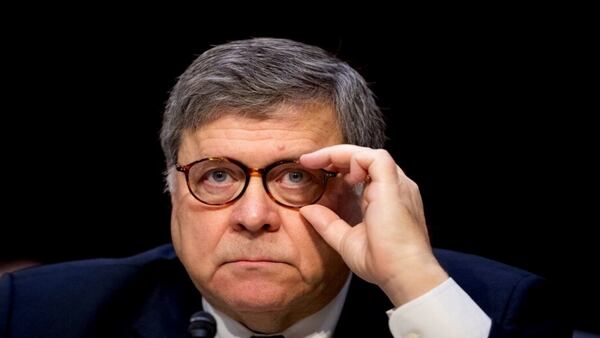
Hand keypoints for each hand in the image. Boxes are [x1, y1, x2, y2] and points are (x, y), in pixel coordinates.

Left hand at [300, 145, 447, 305]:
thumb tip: (307, 210)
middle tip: (308, 161)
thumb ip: (328, 223)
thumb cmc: (383, 263)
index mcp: (387, 199)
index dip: (338, 168)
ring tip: (315, 161)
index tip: (314, 170)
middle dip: (334, 156)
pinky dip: (353, 159)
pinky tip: (339, 174)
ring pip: (368, 154)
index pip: (363, 172)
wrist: (404, 274)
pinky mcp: (393, 185)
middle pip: (364, 159)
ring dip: (339, 154)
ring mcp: (397, 185)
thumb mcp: (346, 240)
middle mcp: (395, 188)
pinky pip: (373, 157)